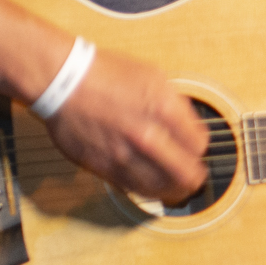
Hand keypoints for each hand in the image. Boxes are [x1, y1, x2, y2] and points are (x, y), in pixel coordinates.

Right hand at [44, 48, 208, 204]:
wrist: (65, 82)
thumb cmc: (106, 74)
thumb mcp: (155, 77)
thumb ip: (176, 104)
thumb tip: (189, 126)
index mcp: (165, 110)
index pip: (199, 144)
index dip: (200, 148)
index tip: (197, 148)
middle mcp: (147, 136)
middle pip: (186, 174)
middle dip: (195, 176)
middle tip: (196, 176)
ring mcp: (124, 155)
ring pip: (161, 188)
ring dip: (173, 189)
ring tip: (177, 187)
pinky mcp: (103, 168)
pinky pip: (134, 189)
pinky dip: (148, 190)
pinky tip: (152, 185)